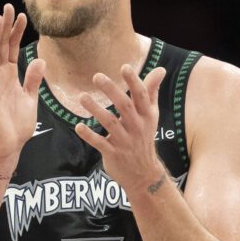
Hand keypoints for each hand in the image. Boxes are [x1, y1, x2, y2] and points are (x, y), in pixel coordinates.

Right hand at [0, 4, 44, 175]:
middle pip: (2, 46)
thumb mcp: (30, 99)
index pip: (12, 49)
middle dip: (6, 27)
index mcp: (10, 77)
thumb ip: (33, 80)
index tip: (23, 15)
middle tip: (9, 6)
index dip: (17, 32)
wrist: (8, 147)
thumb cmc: (17, 126)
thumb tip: (40, 60)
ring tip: (0, 17)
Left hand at [76, 63, 169, 192]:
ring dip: (96, 109)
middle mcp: (137, 127)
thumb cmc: (144, 138)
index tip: (124, 66)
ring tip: (82, 97)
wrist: (143, 174)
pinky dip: (89, 135)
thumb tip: (161, 69)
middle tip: (96, 76)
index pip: (141, 95)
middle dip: (111, 91)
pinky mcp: (113, 154)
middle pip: (124, 106)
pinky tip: (78, 126)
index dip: (133, 81)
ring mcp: (125, 141)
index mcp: (146, 116)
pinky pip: (100, 143)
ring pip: (110, 123)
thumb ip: (151, 92)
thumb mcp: (151, 116)